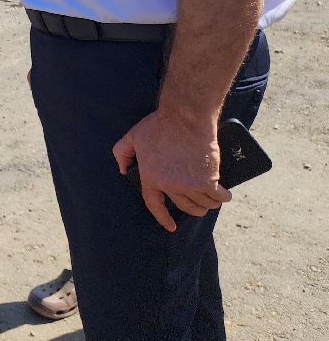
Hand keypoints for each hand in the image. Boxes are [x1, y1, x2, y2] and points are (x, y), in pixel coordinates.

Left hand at [113, 109, 229, 232]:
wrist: (185, 118)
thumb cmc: (159, 125)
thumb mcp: (132, 136)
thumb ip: (122, 153)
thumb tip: (122, 170)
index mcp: (151, 177)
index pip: (154, 205)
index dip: (163, 218)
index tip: (171, 227)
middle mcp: (170, 186)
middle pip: (185, 207)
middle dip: (194, 209)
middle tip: (199, 204)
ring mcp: (190, 185)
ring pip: (203, 204)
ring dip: (209, 204)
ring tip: (212, 198)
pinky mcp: (208, 180)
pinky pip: (218, 197)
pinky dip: (223, 197)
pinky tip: (225, 195)